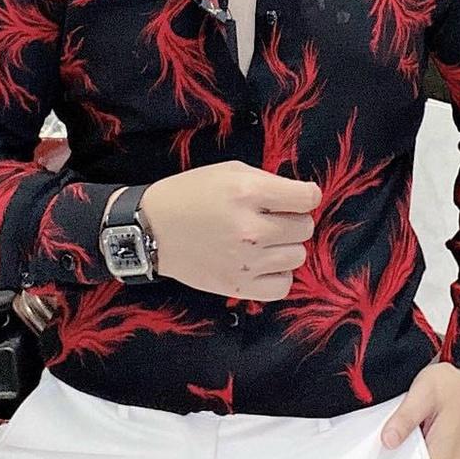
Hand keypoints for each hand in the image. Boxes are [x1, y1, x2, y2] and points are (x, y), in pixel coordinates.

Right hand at [136, 160, 321, 301]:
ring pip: (298, 256)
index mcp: (248, 193)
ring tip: (265, 240)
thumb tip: (300, 196)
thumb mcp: (229, 171)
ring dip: (286, 246)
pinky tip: (264, 263)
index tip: (297, 197)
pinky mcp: (238, 287)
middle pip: (305, 228)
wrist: (151, 230)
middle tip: (272, 218)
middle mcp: (250, 228)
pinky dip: (278, 274)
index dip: (306, 196)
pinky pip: (283, 286)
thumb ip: (267, 181)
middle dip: (293, 220)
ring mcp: (245, 261)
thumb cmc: (191, 194)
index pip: (307, 198)